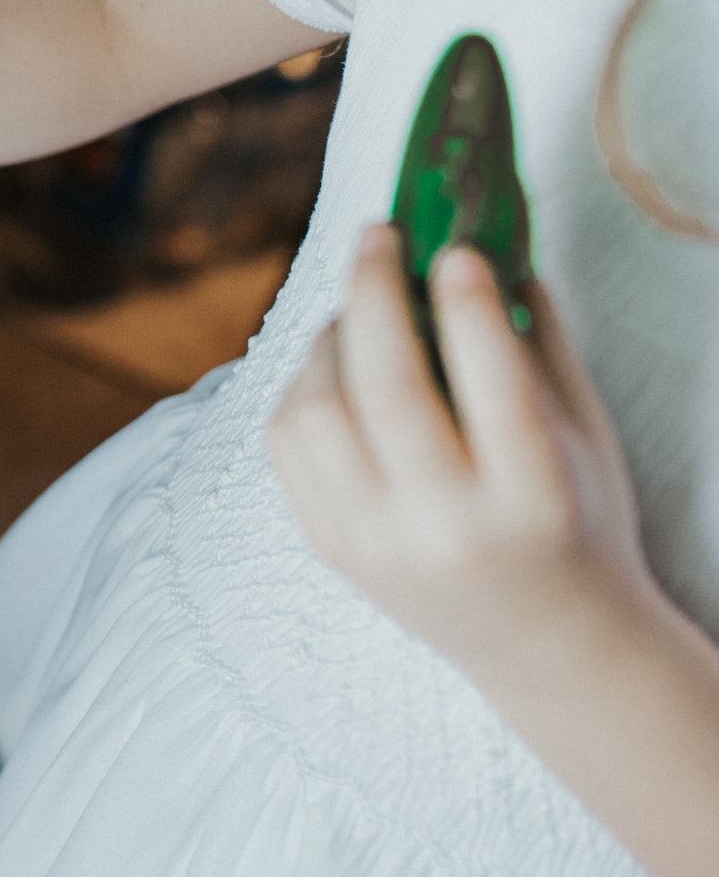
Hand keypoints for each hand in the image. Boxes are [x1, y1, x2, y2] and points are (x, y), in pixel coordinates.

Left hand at [269, 226, 658, 691]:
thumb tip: (490, 243)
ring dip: (328, 339)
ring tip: (358, 306)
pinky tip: (334, 362)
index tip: (454, 245)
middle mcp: (445, 527)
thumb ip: (540, 347)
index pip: (492, 385)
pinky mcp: (330, 547)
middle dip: (374, 293)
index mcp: (533, 500)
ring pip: (316, 413)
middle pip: (385, 389)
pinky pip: (287, 447)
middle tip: (379, 233)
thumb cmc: (580, 525)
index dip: (466, 305)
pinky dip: (302, 387)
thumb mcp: (588, 440)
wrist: (546, 644)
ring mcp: (375, 543)